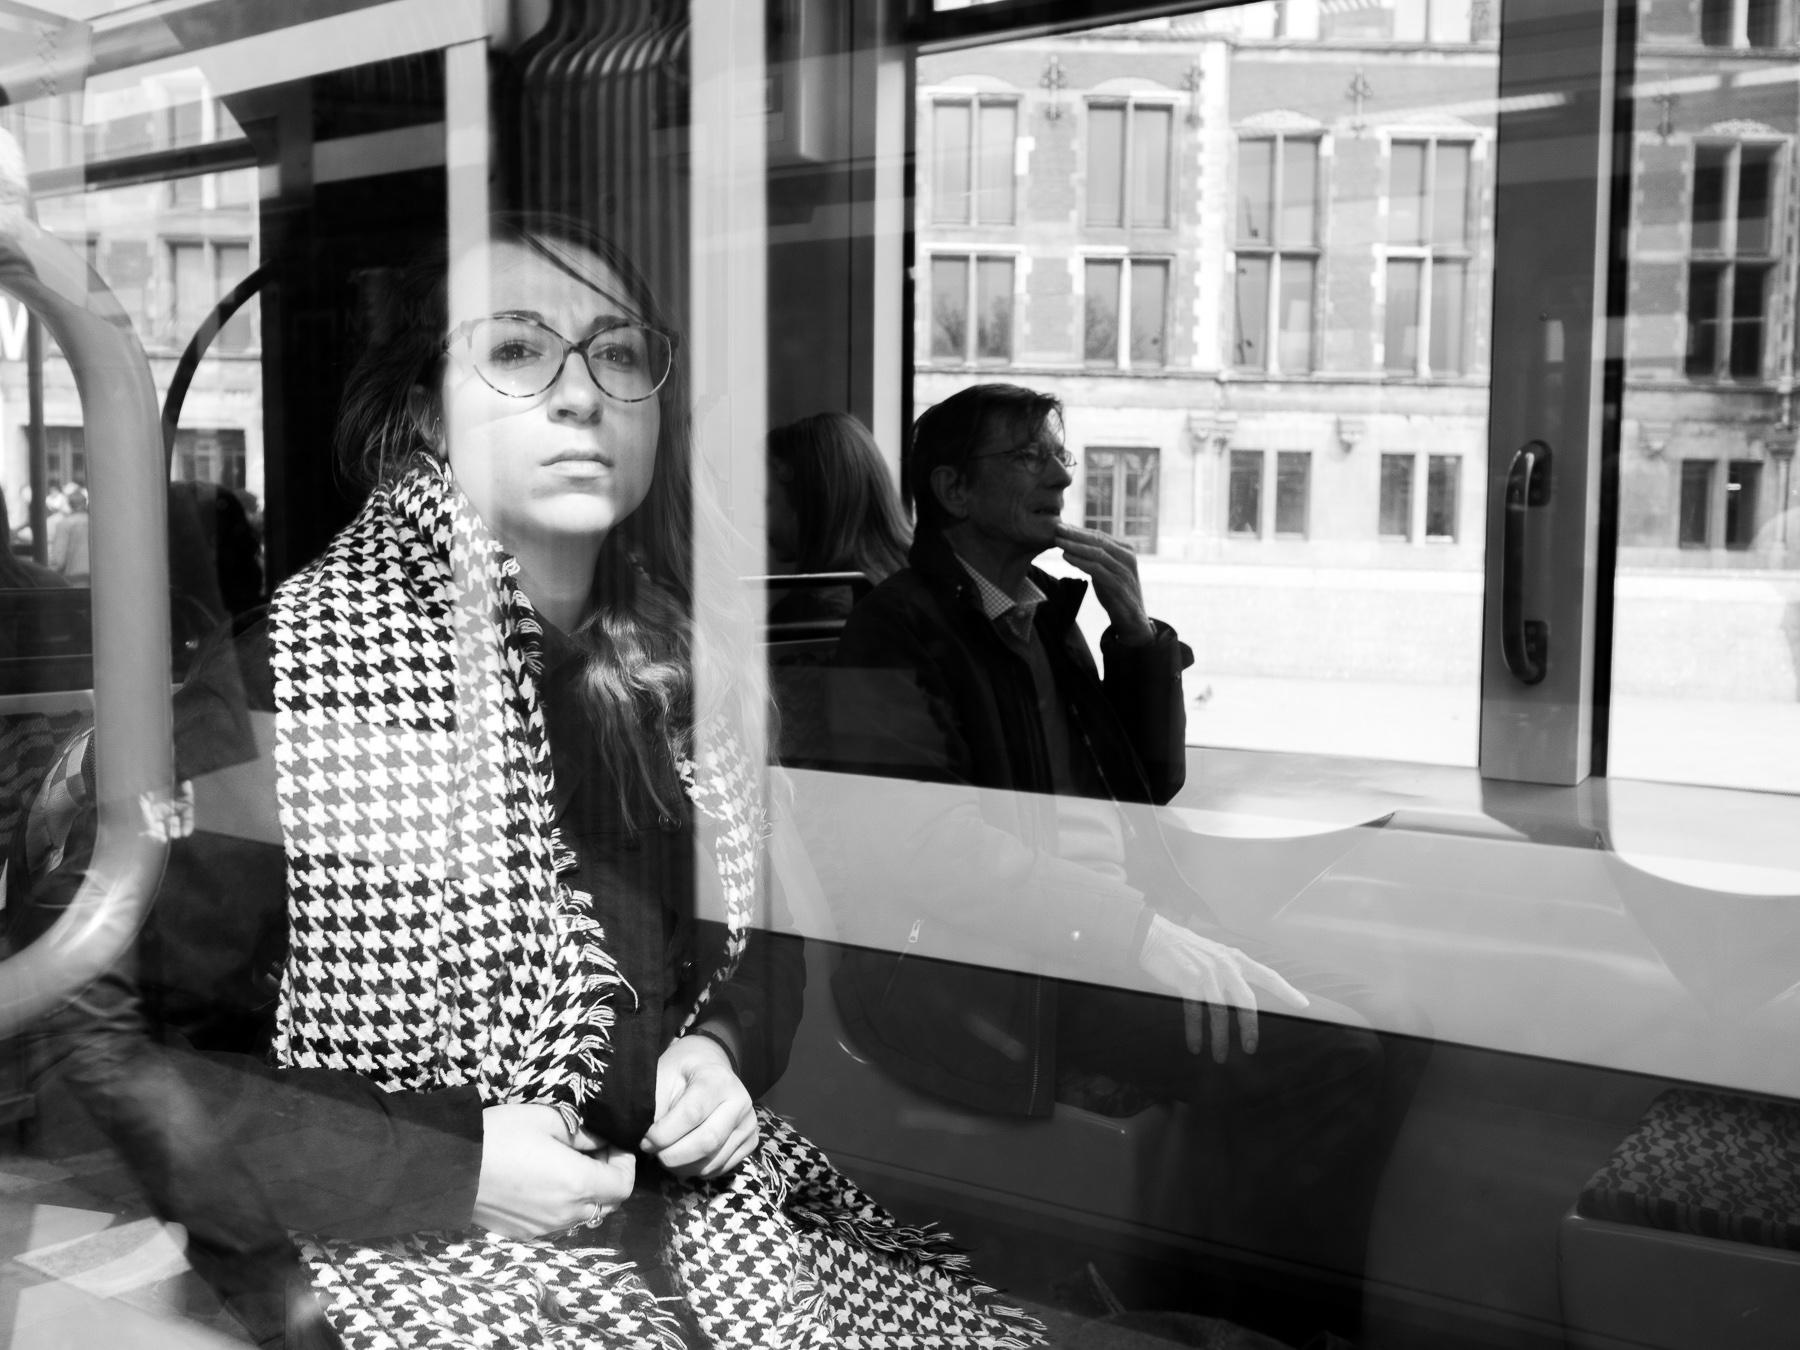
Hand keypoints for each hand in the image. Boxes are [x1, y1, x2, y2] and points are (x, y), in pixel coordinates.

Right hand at [474, 1103, 635, 1237]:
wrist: (451, 1168)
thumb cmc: (500, 1136)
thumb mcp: (547, 1120)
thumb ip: (583, 1133)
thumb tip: (600, 1140)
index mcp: (577, 1183)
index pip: (623, 1185)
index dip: (625, 1162)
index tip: (612, 1143)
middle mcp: (566, 1213)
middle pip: (608, 1203)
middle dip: (609, 1176)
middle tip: (593, 1149)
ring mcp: (545, 1227)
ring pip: (584, 1214)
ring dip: (587, 1192)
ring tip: (568, 1163)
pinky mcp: (525, 1233)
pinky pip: (559, 1221)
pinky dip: (564, 1204)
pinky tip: (545, 1181)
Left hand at [642, 1034, 758, 1178]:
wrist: (707, 1068)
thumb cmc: (680, 1074)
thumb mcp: (662, 1078)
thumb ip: (655, 1108)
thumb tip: (648, 1143)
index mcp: (717, 1079)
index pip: (691, 1114)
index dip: (664, 1134)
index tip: (645, 1140)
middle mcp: (740, 1101)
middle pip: (707, 1142)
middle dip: (673, 1156)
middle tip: (653, 1153)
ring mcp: (749, 1123)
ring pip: (713, 1161)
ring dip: (682, 1167)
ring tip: (665, 1155)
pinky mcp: (750, 1142)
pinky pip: (720, 1169)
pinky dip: (696, 1170)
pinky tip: (683, 1157)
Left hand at [1055, 524, 1153, 643]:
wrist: (1131, 618)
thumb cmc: (1115, 592)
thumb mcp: (1106, 570)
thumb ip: (1096, 557)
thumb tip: (1074, 542)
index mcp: (1126, 550)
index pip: (1100, 536)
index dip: (1079, 530)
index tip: (1061, 526)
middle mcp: (1127, 557)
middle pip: (1098, 541)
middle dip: (1075, 534)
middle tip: (1057, 528)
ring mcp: (1124, 570)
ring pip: (1096, 553)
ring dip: (1075, 546)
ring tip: (1058, 542)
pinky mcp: (1118, 584)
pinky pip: (1096, 569)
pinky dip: (1079, 561)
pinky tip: (1066, 557)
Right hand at [1138, 915, 1309, 1062]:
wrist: (1157, 936)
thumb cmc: (1185, 948)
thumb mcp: (1215, 953)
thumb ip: (1230, 969)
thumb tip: (1241, 991)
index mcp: (1235, 959)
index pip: (1268, 975)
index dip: (1286, 990)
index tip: (1303, 1004)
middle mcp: (1225, 966)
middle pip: (1246, 1001)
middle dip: (1250, 1028)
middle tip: (1251, 1048)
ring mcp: (1207, 973)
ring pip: (1220, 1012)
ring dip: (1221, 1038)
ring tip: (1220, 1056)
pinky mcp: (1188, 980)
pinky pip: (1195, 1012)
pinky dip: (1195, 1032)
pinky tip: (1195, 1045)